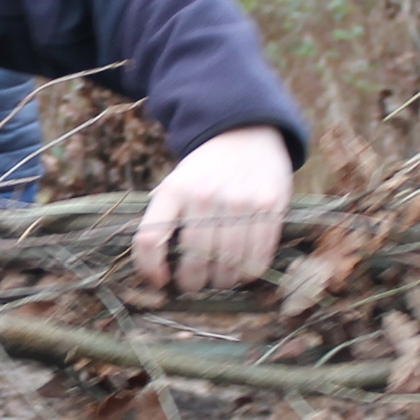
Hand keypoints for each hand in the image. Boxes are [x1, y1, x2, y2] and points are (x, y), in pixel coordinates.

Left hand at [133, 125, 293, 294]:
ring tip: (219, 279)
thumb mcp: (175, 183)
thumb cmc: (205, 171)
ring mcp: (240, 202)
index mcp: (174, 190)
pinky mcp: (269, 208)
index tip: (159, 281)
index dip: (150, 269)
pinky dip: (247, 273)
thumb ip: (164, 218)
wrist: (246, 135)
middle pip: (193, 259)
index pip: (150, 240)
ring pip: (228, 264)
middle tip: (193, 285)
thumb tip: (155, 271)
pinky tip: (241, 271)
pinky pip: (257, 257)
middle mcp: (205, 195)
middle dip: (191, 283)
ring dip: (221, 282)